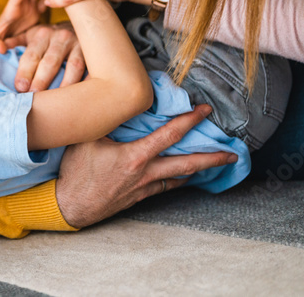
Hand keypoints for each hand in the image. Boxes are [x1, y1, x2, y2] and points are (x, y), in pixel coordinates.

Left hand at [6, 23, 85, 92]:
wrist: (79, 21)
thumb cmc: (49, 36)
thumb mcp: (31, 34)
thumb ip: (15, 42)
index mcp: (42, 34)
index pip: (31, 55)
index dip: (25, 72)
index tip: (19, 88)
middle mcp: (60, 37)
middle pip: (50, 62)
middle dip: (41, 81)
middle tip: (34, 97)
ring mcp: (79, 44)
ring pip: (73, 66)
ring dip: (65, 84)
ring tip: (57, 101)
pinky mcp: (93, 52)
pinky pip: (92, 68)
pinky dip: (88, 81)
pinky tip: (83, 95)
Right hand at [55, 105, 237, 227]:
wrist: (71, 205)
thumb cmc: (76, 172)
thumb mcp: (85, 140)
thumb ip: (102, 120)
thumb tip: (110, 97)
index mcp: (135, 156)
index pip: (169, 135)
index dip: (189, 121)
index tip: (204, 110)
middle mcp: (145, 173)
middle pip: (187, 163)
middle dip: (212, 157)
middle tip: (232, 152)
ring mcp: (144, 187)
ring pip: (180, 177)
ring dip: (200, 169)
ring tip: (217, 163)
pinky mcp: (140, 196)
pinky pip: (166, 187)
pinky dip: (179, 180)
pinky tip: (186, 177)